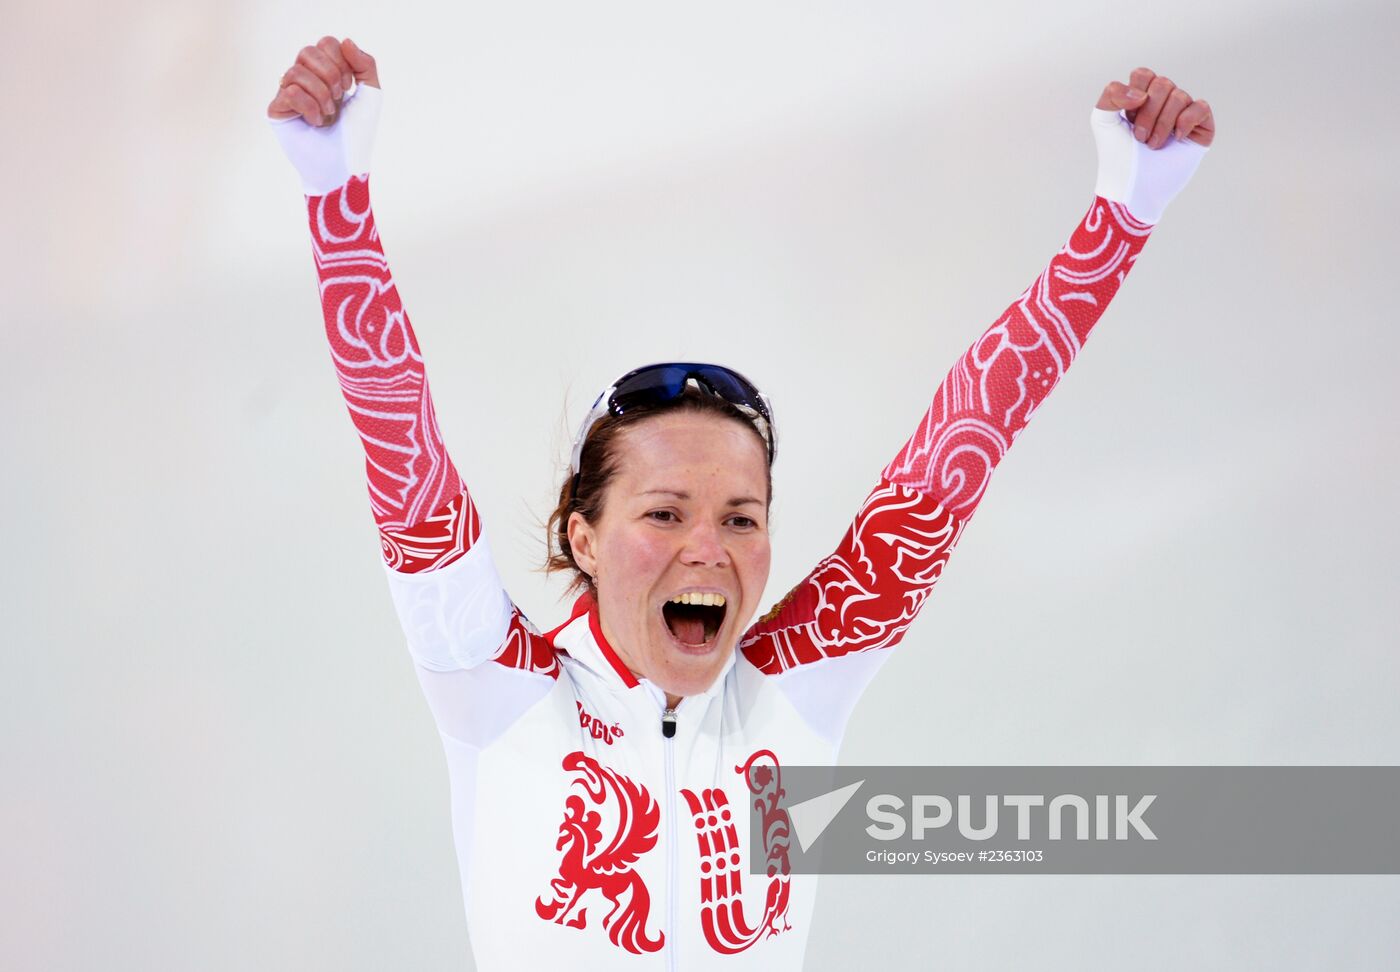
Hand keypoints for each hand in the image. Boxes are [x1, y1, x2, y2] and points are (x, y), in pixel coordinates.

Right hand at [267, 36, 378, 126]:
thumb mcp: (371, 94)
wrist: (347, 164)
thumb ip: (366, 64)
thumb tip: (346, 41)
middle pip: (308, 51)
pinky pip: (289, 92)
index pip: (326, 43)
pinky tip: (316, 123)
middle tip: (340, 98)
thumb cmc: (358, 133)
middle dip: (331, 75)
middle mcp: (304, 78)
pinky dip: (309, 108)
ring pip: (296, 71)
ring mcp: (287, 93)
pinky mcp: (277, 110)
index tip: (350, 87)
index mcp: (324, 71)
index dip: (341, 62)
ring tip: (329, 114)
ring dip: (321, 95)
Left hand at [1096, 67, 1213, 148]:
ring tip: (1153, 145)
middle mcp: (1164, 102)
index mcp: (1142, 96)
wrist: (1131, 185)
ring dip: (1162, 124)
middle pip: (1162, 84)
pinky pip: (1200, 107)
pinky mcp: (1201, 127)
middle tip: (1139, 138)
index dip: (1134, 96)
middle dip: (1147, 114)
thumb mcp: (1103, 120)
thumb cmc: (1116, 155)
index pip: (1144, 75)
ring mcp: (1184, 113)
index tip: (1128, 120)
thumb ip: (1112, 94)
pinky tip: (1175, 139)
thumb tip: (1143, 94)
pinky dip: (1185, 122)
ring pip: (1180, 96)